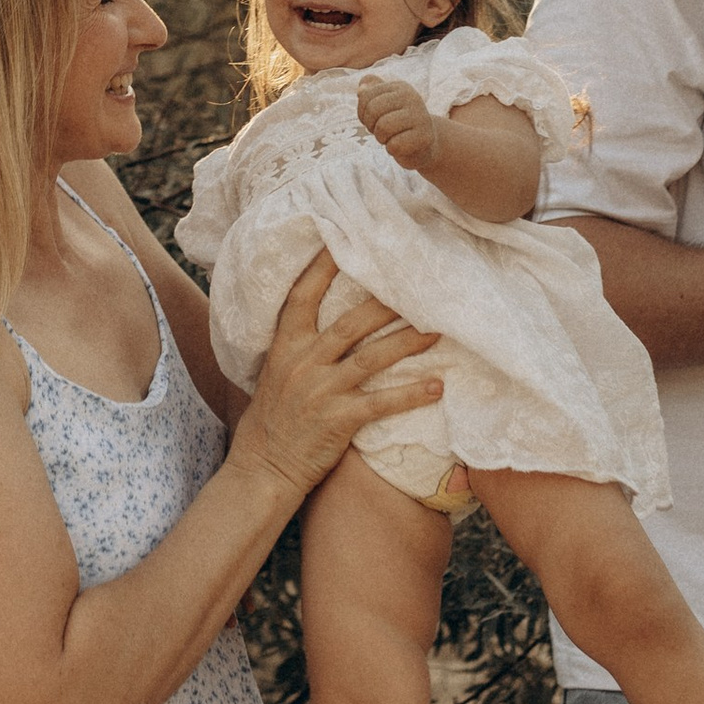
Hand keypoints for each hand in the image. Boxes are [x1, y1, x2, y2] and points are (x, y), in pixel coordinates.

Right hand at [236, 252, 439, 500]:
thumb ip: (299, 343)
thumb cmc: (275, 416)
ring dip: (408, 342)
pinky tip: (437, 387)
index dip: (323, 266)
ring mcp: (321, 391)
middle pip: (350, 323)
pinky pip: (381, 403)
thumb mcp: (276, 370)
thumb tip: (329, 313)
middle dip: (386, 303)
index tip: (344, 238)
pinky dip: (411, 394)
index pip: (303, 295)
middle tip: (418, 284)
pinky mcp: (338, 420)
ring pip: (371, 358)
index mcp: (285, 345)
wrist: (265, 466)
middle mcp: (303, 362)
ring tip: (439, 330)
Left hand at [355, 73, 436, 171]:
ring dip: (382, 138)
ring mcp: (420, 116)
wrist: (423, 146)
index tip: (376, 120)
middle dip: (372, 126)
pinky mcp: (424, 137)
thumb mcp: (383, 106)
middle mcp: (412, 97)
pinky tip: (401, 146)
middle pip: (373, 110)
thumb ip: (369, 93)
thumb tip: (361, 89)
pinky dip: (392, 150)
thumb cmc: (397, 125)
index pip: (365, 96)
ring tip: (392, 137)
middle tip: (383, 131)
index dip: (363, 114)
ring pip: (383, 128)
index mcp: (400, 87)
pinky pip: (394, 145)